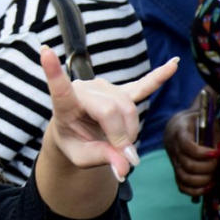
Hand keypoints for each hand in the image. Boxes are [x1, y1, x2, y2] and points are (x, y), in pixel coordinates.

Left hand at [42, 47, 178, 180]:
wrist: (77, 134)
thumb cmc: (74, 143)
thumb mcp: (80, 157)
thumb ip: (101, 159)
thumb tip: (125, 166)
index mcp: (64, 105)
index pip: (59, 88)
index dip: (53, 71)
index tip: (45, 52)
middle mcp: (84, 89)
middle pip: (112, 110)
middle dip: (121, 136)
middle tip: (123, 155)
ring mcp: (103, 87)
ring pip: (128, 107)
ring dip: (131, 130)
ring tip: (122, 143)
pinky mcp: (120, 90)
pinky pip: (142, 86)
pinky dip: (158, 78)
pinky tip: (174, 63)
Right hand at [165, 106, 219, 195]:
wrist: (178, 125)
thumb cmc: (197, 122)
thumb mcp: (208, 123)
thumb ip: (218, 136)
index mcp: (180, 132)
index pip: (187, 146)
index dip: (203, 153)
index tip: (217, 153)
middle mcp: (174, 149)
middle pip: (188, 165)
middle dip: (208, 167)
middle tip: (218, 162)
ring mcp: (174, 161)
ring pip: (184, 178)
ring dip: (203, 180)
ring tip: (214, 177)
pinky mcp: (176, 170)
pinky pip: (182, 186)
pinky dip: (195, 190)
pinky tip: (208, 186)